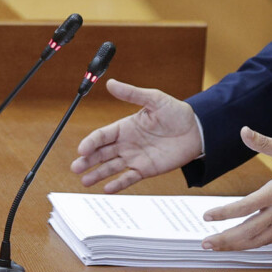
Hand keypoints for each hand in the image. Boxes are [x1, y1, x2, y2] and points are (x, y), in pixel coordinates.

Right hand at [71, 79, 202, 192]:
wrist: (196, 130)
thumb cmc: (175, 112)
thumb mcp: (154, 99)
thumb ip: (132, 93)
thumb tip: (110, 83)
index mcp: (125, 126)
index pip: (102, 135)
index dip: (91, 142)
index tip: (82, 149)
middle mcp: (126, 143)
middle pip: (101, 153)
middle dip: (87, 161)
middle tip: (75, 168)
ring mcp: (134, 157)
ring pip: (111, 167)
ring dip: (97, 174)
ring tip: (84, 181)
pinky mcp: (145, 169)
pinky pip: (128, 178)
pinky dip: (118, 184)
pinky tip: (107, 189)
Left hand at [201, 127, 271, 250]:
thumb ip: (264, 143)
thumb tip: (244, 131)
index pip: (245, 207)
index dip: (224, 214)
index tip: (208, 216)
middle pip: (248, 231)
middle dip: (225, 239)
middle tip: (205, 243)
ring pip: (257, 241)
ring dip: (235, 246)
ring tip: (217, 246)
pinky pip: (268, 241)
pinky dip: (252, 245)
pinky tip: (240, 244)